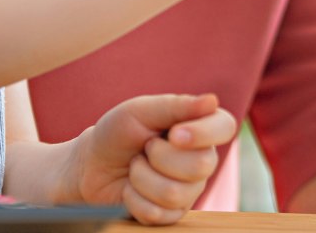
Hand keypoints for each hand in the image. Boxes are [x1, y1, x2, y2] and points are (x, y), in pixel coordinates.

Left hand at [66, 93, 237, 224]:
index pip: (225, 127)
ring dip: (141, 178)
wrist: (90, 166)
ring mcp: (189, 190)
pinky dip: (134, 199)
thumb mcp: (141, 111)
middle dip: (159, 157)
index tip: (174, 134)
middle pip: (200, 165)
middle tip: (145, 148)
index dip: (202, 133)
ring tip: (135, 168)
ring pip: (174, 192)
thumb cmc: (117, 134)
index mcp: (200, 128)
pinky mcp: (171, 214)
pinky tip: (131, 189)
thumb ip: (176, 105)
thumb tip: (212, 101)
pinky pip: (157, 213)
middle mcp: (202, 159)